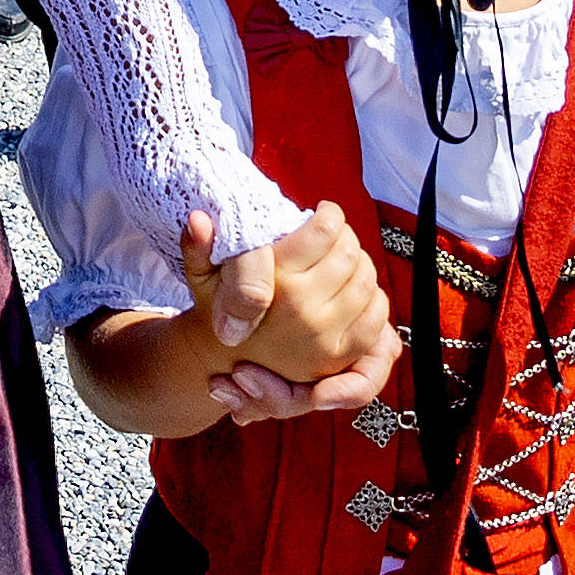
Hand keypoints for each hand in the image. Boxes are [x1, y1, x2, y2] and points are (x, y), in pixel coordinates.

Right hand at [182, 205, 398, 420]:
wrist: (229, 362)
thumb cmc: (221, 311)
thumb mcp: (202, 277)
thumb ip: (198, 246)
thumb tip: (198, 218)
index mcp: (275, 284)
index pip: (324, 232)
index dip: (330, 215)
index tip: (326, 212)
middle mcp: (302, 309)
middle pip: (350, 254)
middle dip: (348, 237)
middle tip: (337, 234)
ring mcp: (325, 334)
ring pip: (366, 281)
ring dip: (362, 263)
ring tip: (346, 258)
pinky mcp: (341, 352)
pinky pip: (376, 314)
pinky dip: (374, 296)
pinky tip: (355, 286)